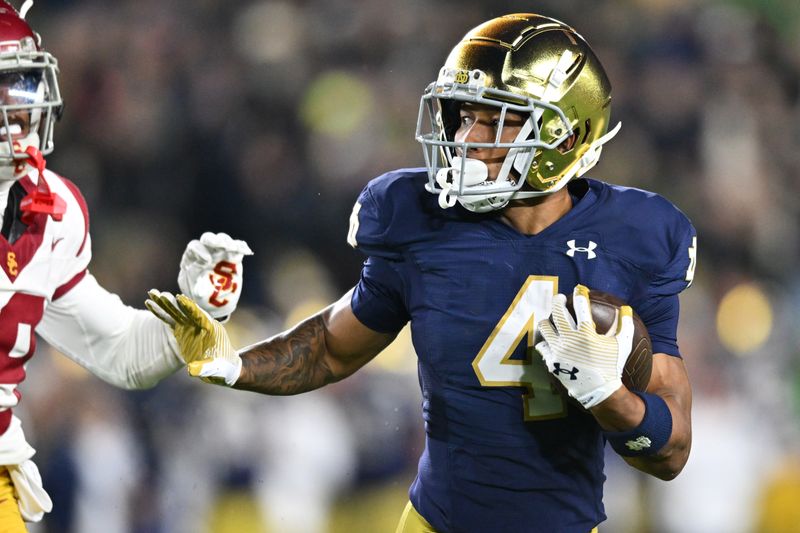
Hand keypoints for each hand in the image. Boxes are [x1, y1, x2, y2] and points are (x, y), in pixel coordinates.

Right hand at [146, 289, 241, 385]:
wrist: (223, 365)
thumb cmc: (222, 367)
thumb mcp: (216, 369)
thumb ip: (205, 368)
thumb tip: (191, 370)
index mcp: (211, 329)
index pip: (200, 316)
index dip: (190, 308)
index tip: (180, 298)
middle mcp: (200, 324)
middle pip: (185, 311)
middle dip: (173, 303)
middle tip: (160, 294)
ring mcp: (190, 326)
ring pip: (175, 313)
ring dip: (164, 304)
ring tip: (151, 293)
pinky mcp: (182, 330)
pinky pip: (169, 320)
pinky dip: (160, 312)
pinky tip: (149, 303)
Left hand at [178, 232, 252, 320]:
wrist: (216, 301)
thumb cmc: (202, 296)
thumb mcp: (197, 294)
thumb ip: (198, 290)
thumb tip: (200, 292)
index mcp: (192, 259)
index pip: (194, 248)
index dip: (199, 251)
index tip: (207, 261)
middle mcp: (205, 252)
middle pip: (207, 239)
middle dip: (215, 240)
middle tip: (223, 246)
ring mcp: (219, 253)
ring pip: (222, 239)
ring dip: (228, 242)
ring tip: (234, 248)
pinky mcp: (233, 257)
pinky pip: (237, 247)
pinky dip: (241, 247)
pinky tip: (246, 250)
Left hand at [535, 284, 633, 408]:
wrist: (599, 390)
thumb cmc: (612, 366)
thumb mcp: (623, 345)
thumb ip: (625, 325)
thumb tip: (626, 308)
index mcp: (586, 333)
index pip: (580, 306)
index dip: (579, 294)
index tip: (579, 289)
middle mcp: (569, 339)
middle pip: (558, 312)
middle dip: (558, 301)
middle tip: (560, 298)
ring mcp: (558, 350)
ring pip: (545, 327)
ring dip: (548, 321)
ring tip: (551, 320)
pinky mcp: (551, 360)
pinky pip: (542, 346)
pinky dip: (546, 342)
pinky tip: (549, 340)